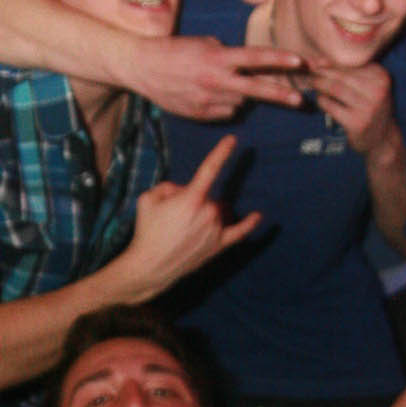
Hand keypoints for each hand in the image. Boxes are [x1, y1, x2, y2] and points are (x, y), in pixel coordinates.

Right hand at [121, 136, 260, 298]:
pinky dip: (249, 224)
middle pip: (207, 195)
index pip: (210, 169)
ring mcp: (216, 230)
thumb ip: (168, 187)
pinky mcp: (218, 245)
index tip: (233, 140)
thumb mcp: (148, 198)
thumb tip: (182, 191)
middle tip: (172, 217)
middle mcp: (209, 212)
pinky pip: (238, 233)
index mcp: (192, 198)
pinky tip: (258, 216)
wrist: (150, 266)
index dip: (221, 152)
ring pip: (216, 211)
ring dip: (204, 214)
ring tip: (181, 230)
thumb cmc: (147, 231)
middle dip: (192, 200)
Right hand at [135, 36, 303, 119]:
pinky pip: (224, 111)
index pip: (255, 58)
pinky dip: (222, 104)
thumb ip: (228, 56)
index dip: (279, 59)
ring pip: (239, 101)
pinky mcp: (201, 115)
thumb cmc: (173, 51)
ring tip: (217, 82)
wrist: (142, 67)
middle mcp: (216, 81)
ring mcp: (208, 101)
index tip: (298, 61)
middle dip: (280, 94)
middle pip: (256, 89)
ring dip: (238, 93)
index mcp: (218, 59)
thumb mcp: (203, 44)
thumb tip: (246, 70)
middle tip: (299, 100)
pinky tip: (205, 94)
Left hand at [308, 62, 394, 154]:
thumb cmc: (371, 107)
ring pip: (335, 88)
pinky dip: (322, 101)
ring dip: (320, 85)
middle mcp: (378, 90)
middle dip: (322, 72)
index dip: (331, 63)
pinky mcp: (357, 123)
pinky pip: (331, 106)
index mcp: (381, 76)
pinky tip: (320, 100)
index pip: (351, 64)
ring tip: (312, 84)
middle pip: (342, 75)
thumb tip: (319, 60)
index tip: (316, 63)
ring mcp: (368, 107)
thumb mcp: (367, 86)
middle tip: (309, 72)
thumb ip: (347, 73)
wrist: (383, 138)